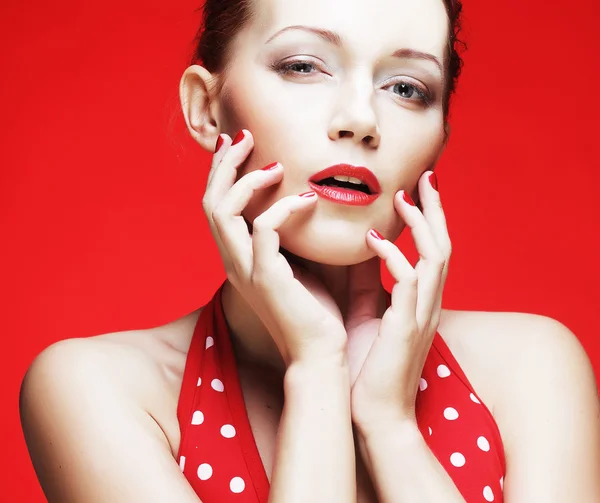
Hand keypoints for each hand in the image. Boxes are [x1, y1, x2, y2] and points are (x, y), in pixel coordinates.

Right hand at [203, 130, 347, 366]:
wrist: (320, 353)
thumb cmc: (314, 311)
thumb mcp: (298, 264)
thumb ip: (291, 235)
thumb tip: (304, 199)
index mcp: (239, 258)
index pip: (217, 208)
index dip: (223, 174)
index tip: (240, 147)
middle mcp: (234, 262)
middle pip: (210, 202)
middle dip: (224, 165)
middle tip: (243, 137)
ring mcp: (246, 270)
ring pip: (223, 210)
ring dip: (246, 179)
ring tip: (276, 165)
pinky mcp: (267, 277)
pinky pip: (264, 227)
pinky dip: (284, 206)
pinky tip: (308, 199)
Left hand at [345, 171, 450, 428]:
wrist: (375, 415)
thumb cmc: (369, 367)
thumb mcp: (370, 317)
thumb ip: (368, 286)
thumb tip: (355, 254)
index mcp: (419, 302)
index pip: (431, 251)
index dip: (427, 220)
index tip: (414, 190)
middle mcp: (427, 304)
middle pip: (443, 245)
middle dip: (435, 210)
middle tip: (425, 177)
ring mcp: (421, 314)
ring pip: (435, 256)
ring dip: (420, 224)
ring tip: (401, 196)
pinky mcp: (407, 326)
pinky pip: (408, 280)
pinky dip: (393, 256)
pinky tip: (372, 241)